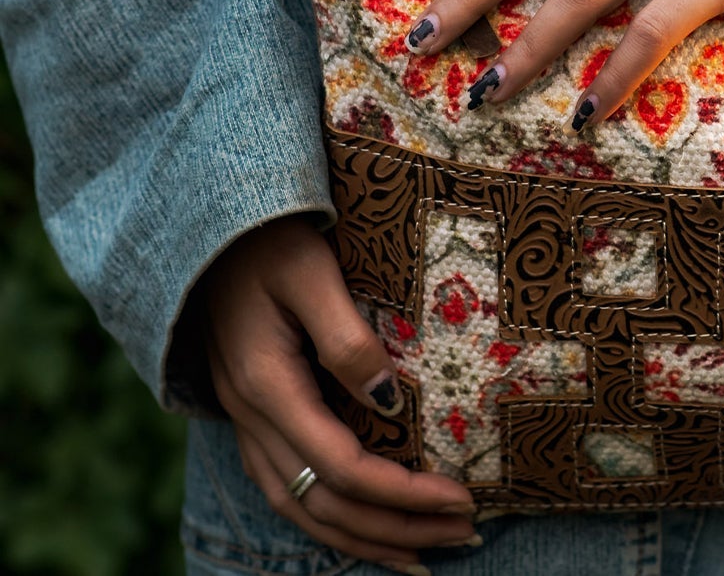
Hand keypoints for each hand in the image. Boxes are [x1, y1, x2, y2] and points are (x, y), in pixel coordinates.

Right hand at [198, 216, 478, 570]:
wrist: (212, 227)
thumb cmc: (271, 238)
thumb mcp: (312, 271)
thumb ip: (346, 336)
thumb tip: (388, 400)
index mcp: (267, 385)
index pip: (341, 466)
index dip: (402, 492)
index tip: (461, 496)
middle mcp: (251, 416)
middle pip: (324, 503)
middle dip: (395, 528)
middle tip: (464, 534)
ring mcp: (246, 420)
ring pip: (301, 507)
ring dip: (365, 537)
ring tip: (424, 553)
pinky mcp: (253, 414)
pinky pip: (288, 488)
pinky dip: (330, 520)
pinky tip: (367, 527)